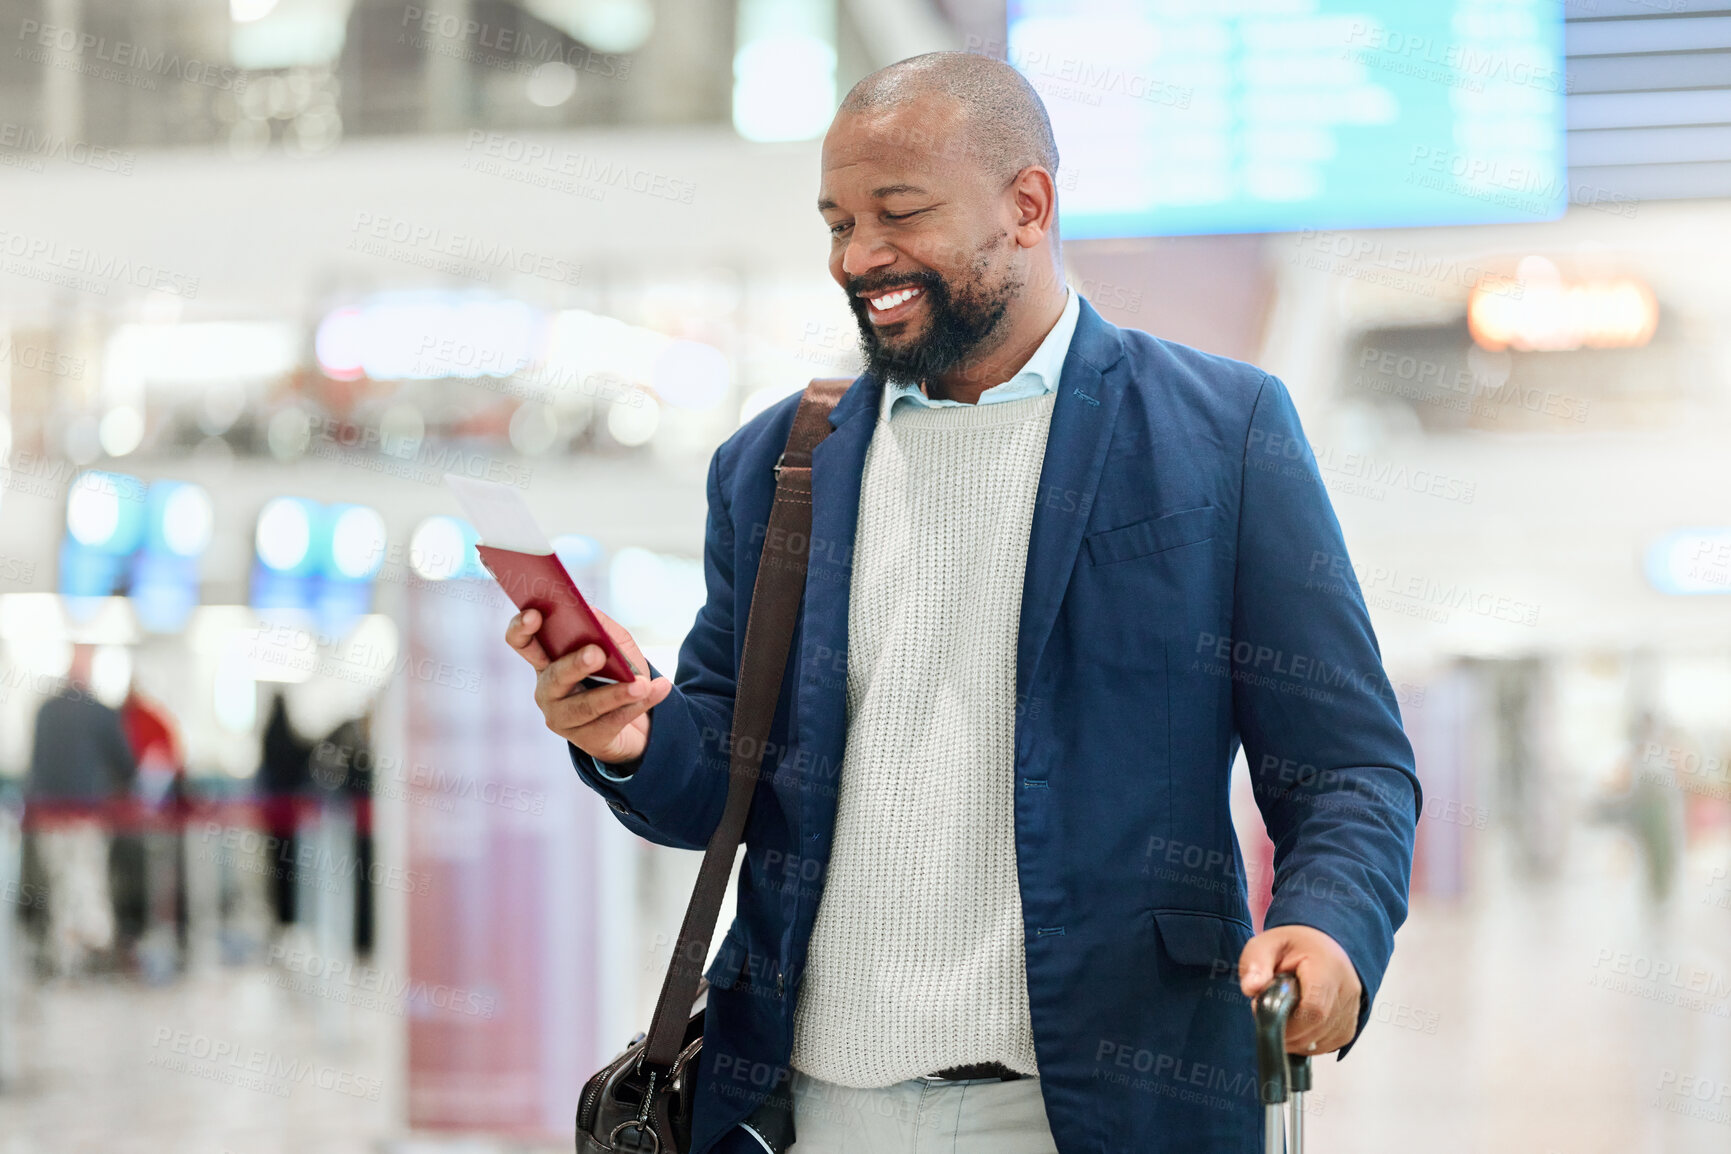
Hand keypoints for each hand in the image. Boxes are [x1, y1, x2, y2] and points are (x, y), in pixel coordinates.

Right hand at [505, 607, 672, 765]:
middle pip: (555, 677)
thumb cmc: (619, 676)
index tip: (534, 614)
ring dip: (616, 693)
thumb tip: (591, 612)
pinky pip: (613, 721)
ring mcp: (564, 719)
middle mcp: (548, 691)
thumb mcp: (616, 648)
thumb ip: (604, 628)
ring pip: (587, 705)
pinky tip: (657, 690)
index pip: (523, 643)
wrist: (638, 723)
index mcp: (548, 662)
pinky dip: (638, 705)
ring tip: (641, 684)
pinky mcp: (588, 740)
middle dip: (575, 664)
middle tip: (596, 653)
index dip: (522, 629)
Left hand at [1238, 924, 1362, 1054]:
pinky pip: (1332, 1044)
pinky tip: (1298, 1028)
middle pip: (1319, 1027)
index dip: (1289, 1024)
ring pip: (1325, 1040)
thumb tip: (1252, 988)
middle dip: (1289, 1033)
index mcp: (1326, 966)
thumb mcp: (1266, 944)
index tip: (1267, 1018)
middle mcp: (1347, 988)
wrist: (1320, 944)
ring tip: (1282, 1021)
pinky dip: (1311, 1043)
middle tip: (1269, 1022)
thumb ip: (1255, 964)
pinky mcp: (1352, 1021)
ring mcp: (1353, 1007)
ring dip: (1298, 1040)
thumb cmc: (1292, 946)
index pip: (1314, 1008)